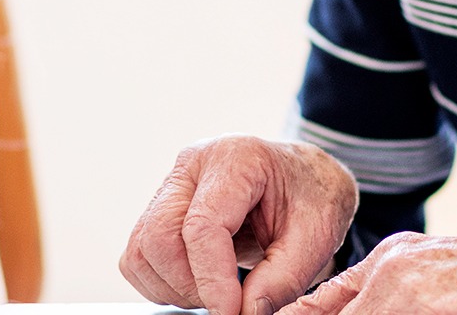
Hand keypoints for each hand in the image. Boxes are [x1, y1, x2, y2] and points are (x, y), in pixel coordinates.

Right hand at [120, 135, 357, 314]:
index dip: (211, 279)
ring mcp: (171, 184)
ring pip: (142, 251)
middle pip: (159, 237)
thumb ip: (283, 277)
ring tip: (219, 291)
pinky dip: (163, 282)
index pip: (201, 225)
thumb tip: (245, 314)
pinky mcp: (159, 207)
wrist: (304, 176)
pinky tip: (200, 282)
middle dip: (191, 285)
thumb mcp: (317, 235)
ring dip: (174, 287)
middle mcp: (193, 165)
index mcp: (236, 158)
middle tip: (231, 303)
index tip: (230, 313)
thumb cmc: (312, 196)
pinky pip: (139, 256)